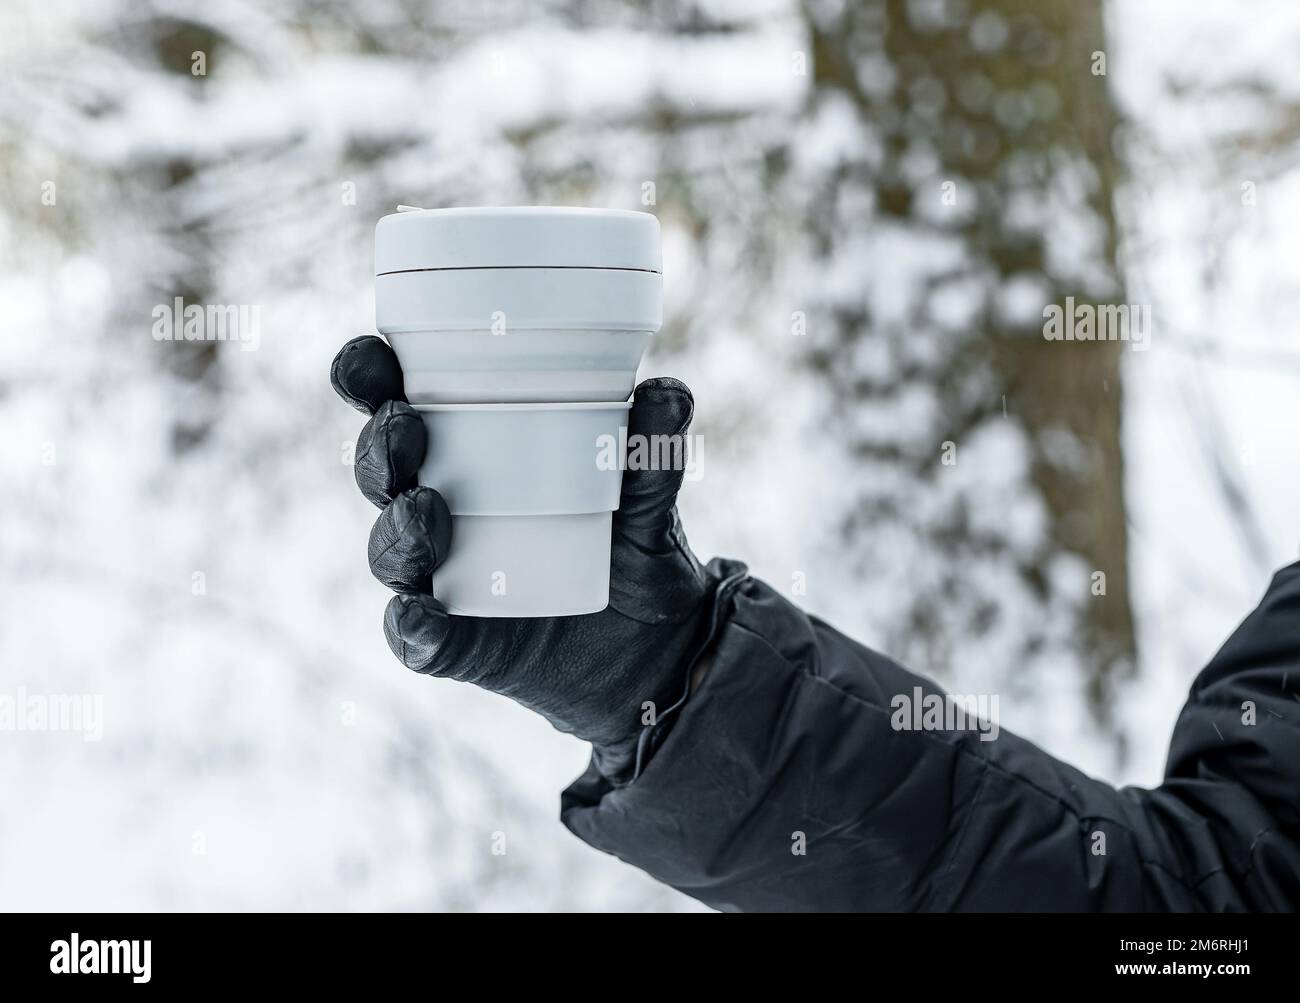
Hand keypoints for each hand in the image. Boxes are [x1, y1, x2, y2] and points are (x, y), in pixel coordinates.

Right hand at [330, 335, 720, 781]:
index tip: (370, 355)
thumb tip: (667, 391)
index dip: (368, 376)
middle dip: (378, 446)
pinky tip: (421, 615)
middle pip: (380, 471)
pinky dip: (412, 627)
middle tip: (406, 425)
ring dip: (395, 527)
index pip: (398, 404)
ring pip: (389, 548)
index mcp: (468, 453)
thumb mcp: (649, 501)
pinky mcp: (457, 643)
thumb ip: (652, 455)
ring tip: (426, 508)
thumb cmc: (633, 550)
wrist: (656, 647)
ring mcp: (443, 577)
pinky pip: (416, 637)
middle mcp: (440, 509)